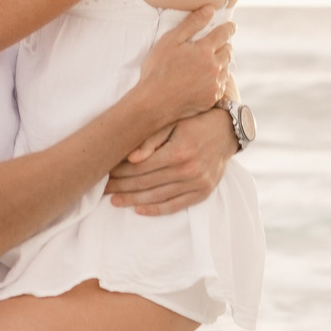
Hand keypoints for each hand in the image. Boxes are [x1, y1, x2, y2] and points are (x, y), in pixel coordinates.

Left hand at [106, 107, 233, 215]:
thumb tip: (130, 158)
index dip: (120, 171)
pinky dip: (157, 210)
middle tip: (102, 189)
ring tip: (114, 201)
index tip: (105, 172)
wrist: (227, 130)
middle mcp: (188, 170)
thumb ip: (151, 138)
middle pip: (146, 183)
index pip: (140, 167)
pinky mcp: (203, 192)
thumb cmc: (195, 121)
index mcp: (178, 151)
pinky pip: (176, 205)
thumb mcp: (173, 121)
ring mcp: (197, 183)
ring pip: (158, 197)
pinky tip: (139, 210)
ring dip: (134, 200)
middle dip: (121, 186)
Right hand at [132, 6, 232, 124]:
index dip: (228, 28)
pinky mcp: (212, 99)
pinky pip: (220, 85)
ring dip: (221, 63)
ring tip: (212, 62)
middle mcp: (214, 67)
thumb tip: (210, 10)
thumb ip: (192, 23)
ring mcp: (214, 85)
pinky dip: (216, 79)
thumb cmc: (159, 69)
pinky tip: (206, 79)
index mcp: (205, 50)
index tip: (232, 26)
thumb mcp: (171, 40)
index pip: (223, 34)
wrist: (155, 102)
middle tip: (219, 44)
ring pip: (226, 69)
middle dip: (225, 45)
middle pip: (228, 51)